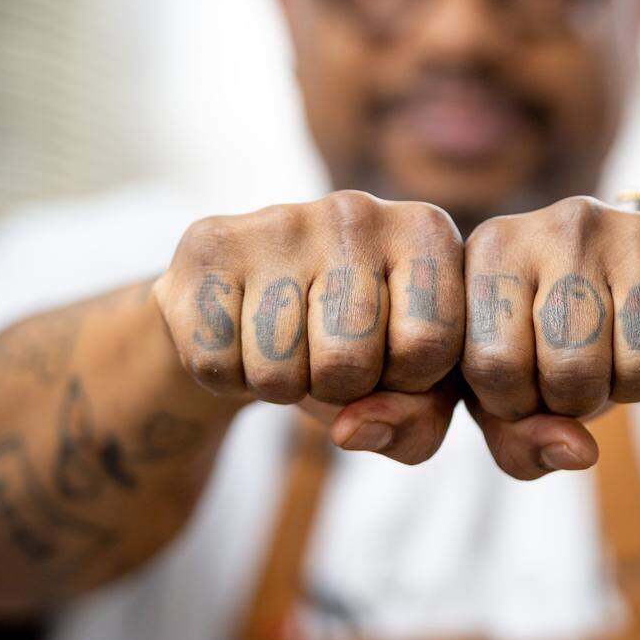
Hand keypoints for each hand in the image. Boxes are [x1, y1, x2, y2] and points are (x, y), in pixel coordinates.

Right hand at [154, 191, 464, 464]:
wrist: (264, 305)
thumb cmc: (361, 349)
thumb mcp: (415, 393)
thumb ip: (416, 424)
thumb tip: (351, 428)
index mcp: (426, 233)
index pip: (430, 345)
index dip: (408, 382)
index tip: (394, 359)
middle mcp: (357, 211)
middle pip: (351, 360)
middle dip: (339, 389)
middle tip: (330, 358)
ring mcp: (279, 221)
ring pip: (278, 370)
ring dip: (281, 387)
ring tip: (289, 347)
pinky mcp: (209, 243)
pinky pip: (214, 361)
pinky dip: (227, 377)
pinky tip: (243, 337)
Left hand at [461, 196, 639, 479]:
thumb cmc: (552, 342)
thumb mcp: (510, 390)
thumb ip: (516, 441)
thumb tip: (578, 451)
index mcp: (495, 251)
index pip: (493, 364)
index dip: (515, 405)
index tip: (528, 389)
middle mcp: (562, 225)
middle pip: (572, 368)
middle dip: (579, 401)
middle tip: (583, 376)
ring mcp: (637, 230)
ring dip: (637, 389)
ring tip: (624, 358)